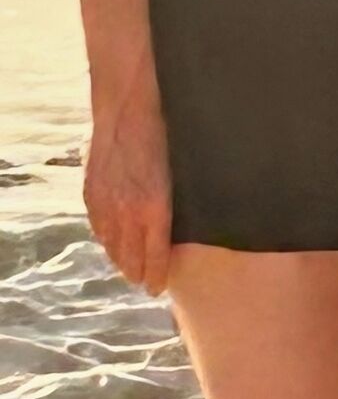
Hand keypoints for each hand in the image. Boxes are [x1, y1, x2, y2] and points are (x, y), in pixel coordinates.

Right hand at [82, 95, 173, 295]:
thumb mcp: (181, 175)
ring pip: (111, 245)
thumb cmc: (167, 137)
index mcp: (155, 209)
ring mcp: (107, 203)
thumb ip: (176, 205)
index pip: (155, 255)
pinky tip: (112, 245)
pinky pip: (98, 227)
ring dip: (121, 260)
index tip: (159, 288)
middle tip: (146, 285)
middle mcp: (128, 212)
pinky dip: (106, 240)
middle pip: (131, 256)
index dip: (157, 275)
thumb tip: (183, 227)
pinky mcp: (92, 193)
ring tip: (130, 271)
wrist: (129, 110)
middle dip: (139, 274)